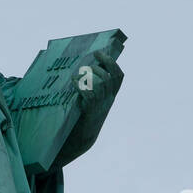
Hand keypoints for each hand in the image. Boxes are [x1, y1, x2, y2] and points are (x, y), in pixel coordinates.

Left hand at [57, 50, 123, 167]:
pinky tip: (73, 82)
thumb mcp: (93, 101)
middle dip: (99, 67)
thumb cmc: (83, 116)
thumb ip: (93, 87)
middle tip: (87, 65)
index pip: (119, 77)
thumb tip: (85, 68)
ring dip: (89, 75)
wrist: (81, 139)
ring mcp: (100, 105)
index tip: (100, 53)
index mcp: (110, 96)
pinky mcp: (90, 111)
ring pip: (101, 84)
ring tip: (78, 75)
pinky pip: (89, 94)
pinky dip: (81, 85)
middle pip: (110, 78)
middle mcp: (108, 100)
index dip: (111, 62)